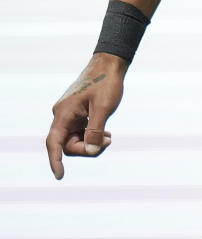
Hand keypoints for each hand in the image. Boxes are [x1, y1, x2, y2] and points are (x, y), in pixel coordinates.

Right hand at [46, 54, 126, 179]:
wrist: (110, 62)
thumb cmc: (106, 82)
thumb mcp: (103, 108)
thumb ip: (95, 131)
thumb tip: (90, 150)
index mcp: (64, 113)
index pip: (54, 143)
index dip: (55, 161)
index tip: (60, 176)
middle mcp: (63, 114)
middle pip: (67, 143)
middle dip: (85, 148)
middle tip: (107, 143)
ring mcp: (70, 113)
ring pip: (74, 138)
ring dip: (90, 142)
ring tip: (109, 137)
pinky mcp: (78, 111)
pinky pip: (80, 130)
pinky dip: (92, 135)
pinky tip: (106, 134)